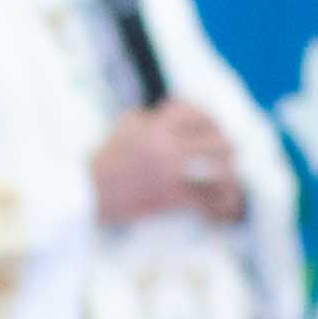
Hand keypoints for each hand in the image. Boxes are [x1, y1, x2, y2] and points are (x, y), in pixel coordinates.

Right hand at [94, 101, 245, 228]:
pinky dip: (217, 204)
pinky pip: (205, 199)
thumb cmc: (104, 160)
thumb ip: (149, 117)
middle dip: (224, 143)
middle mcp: (167, 146)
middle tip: (228, 150)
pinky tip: (222, 207)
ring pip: (217, 168)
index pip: (192, 112)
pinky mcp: (170, 197)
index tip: (210, 122)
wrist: (88, 193)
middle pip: (214, 138)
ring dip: (228, 173)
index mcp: (155, 126)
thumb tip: (171, 115)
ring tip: (230, 177)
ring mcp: (170, 172)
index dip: (205, 115)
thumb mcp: (124, 127)